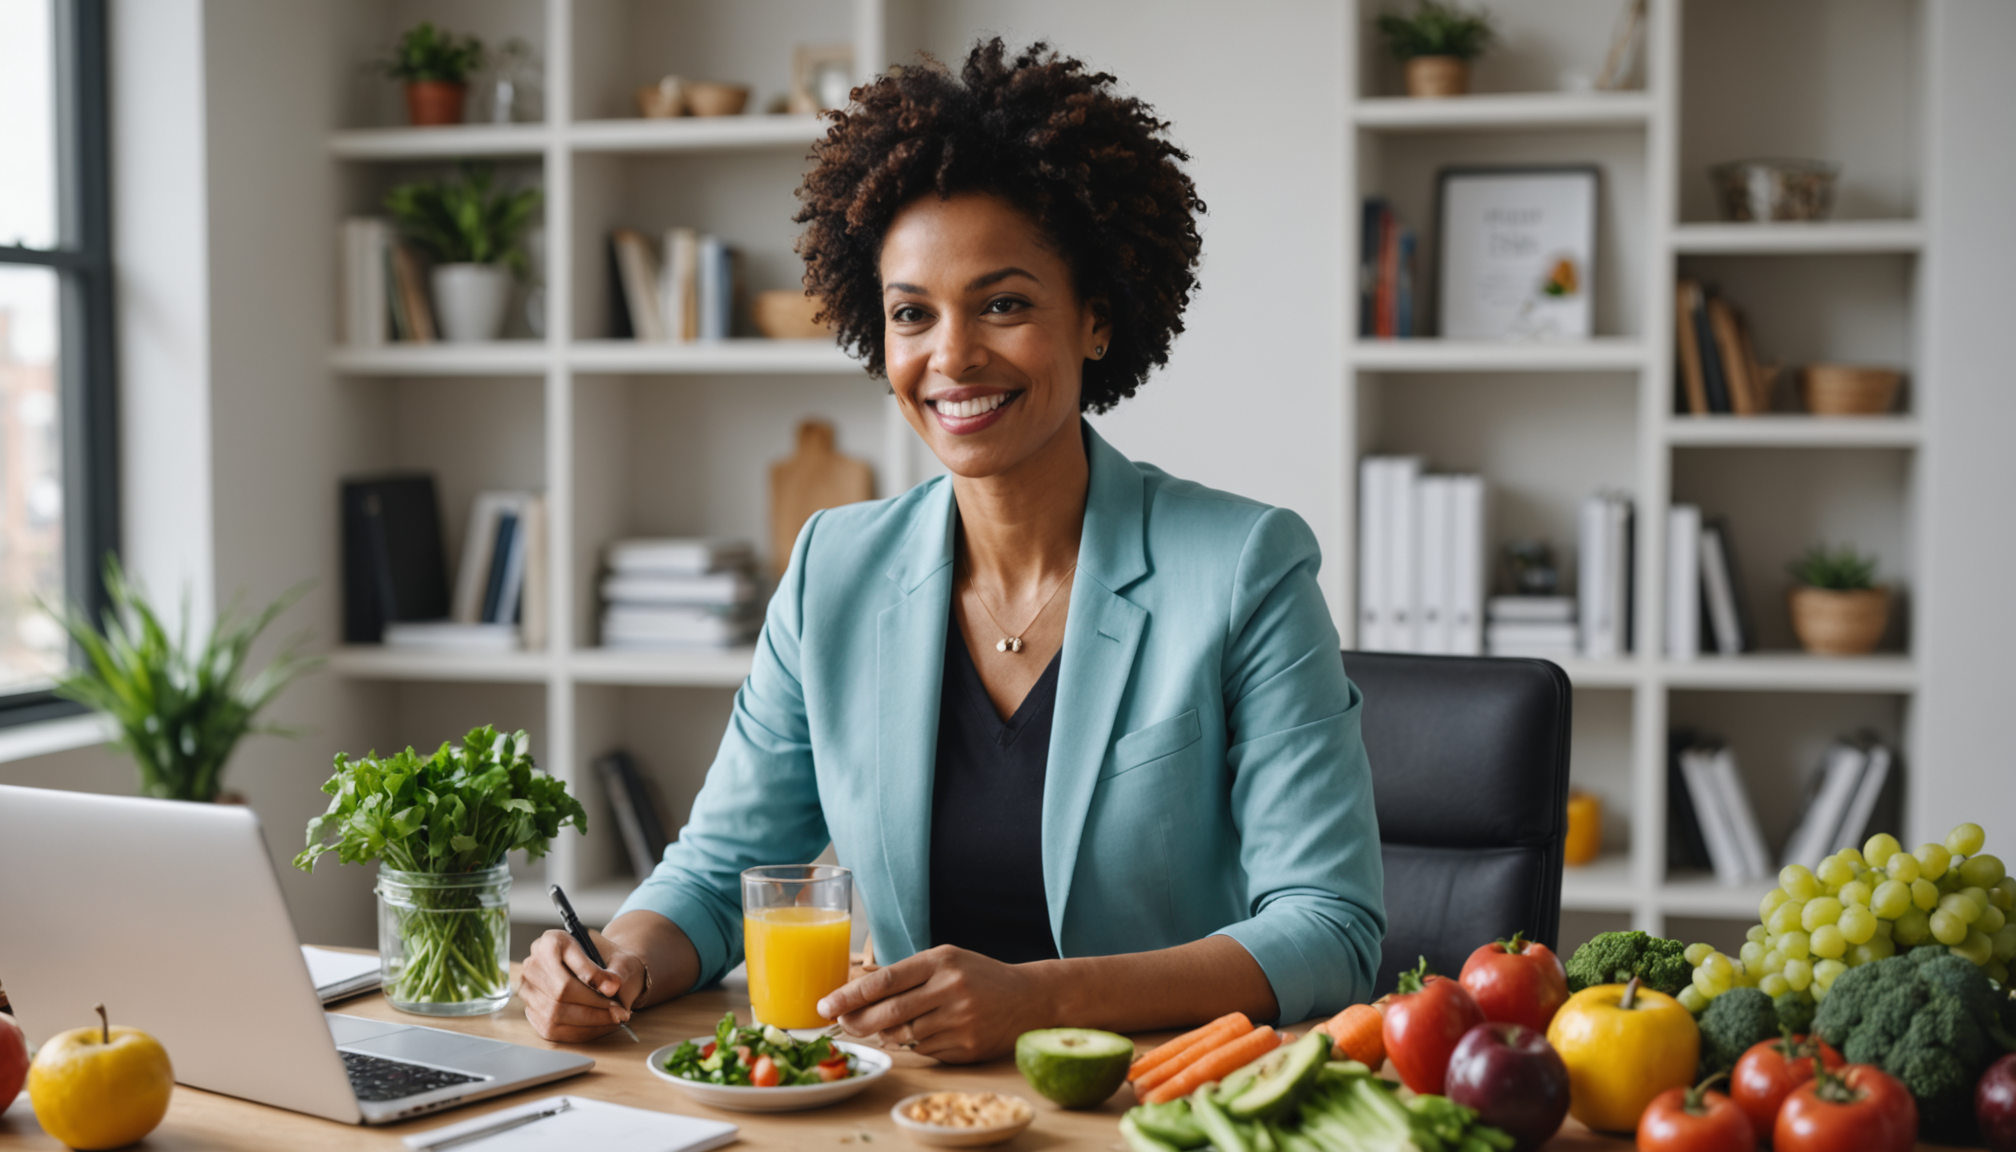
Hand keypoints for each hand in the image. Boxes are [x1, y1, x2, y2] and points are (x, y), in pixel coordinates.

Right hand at [521, 928, 643, 1042]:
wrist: (600, 964)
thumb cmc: (608, 960)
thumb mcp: (617, 957)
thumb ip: (615, 971)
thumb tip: (611, 988)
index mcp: (551, 941)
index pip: (568, 962)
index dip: (592, 982)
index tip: (615, 989)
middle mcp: (533, 964)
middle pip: (559, 995)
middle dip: (593, 1008)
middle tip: (619, 1012)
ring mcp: (528, 989)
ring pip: (554, 1015)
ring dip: (588, 1022)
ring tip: (613, 1019)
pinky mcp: (531, 1010)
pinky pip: (552, 1029)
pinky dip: (580, 1032)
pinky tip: (600, 1026)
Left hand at [815, 944, 1048, 1063]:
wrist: (1029, 998)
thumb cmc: (979, 976)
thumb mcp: (946, 960)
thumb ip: (907, 973)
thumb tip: (858, 993)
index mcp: (942, 961)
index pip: (886, 980)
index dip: (851, 995)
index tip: (827, 1004)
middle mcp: (951, 989)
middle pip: (889, 1012)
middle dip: (857, 1021)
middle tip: (841, 1023)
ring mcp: (960, 1020)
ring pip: (904, 1035)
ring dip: (884, 1034)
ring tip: (879, 1027)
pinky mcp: (966, 1046)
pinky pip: (924, 1051)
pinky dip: (912, 1045)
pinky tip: (917, 1033)